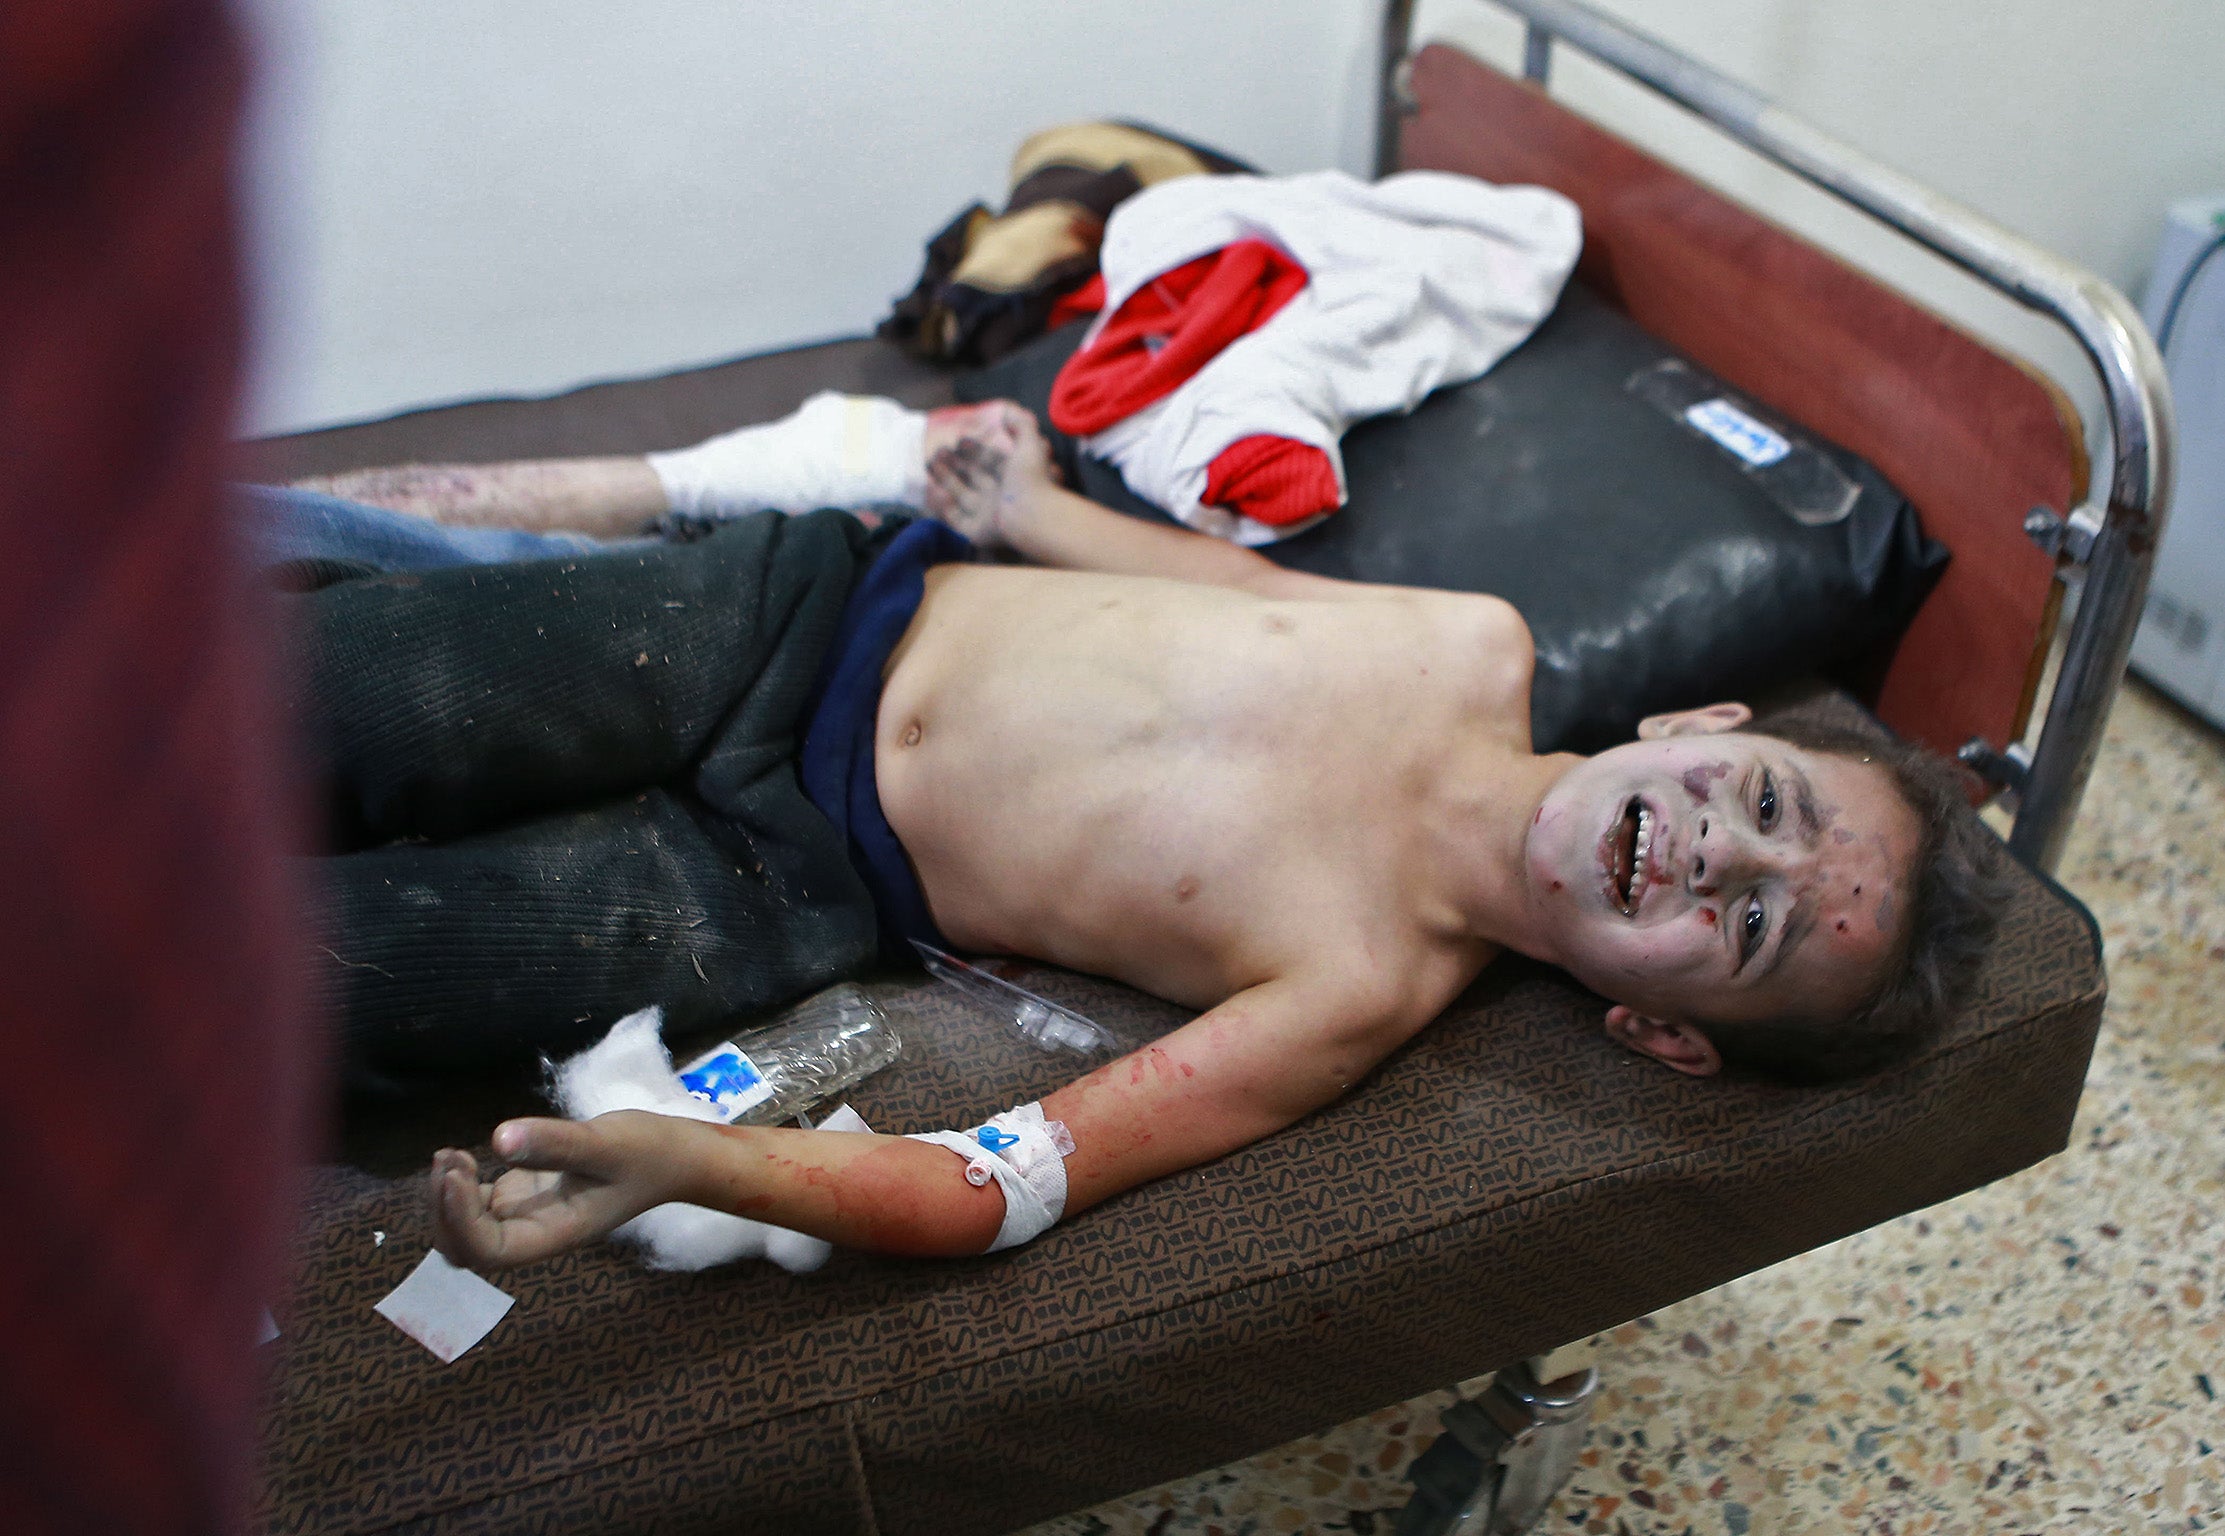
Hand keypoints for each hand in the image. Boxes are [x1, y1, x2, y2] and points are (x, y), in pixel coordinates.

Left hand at [427, 1110, 688, 1271]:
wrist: (674, 1156)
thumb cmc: (647, 1153)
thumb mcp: (604, 1143)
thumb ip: (554, 1143)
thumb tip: (499, 1138)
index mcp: (554, 1235)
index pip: (488, 1250)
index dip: (460, 1220)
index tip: (457, 1172)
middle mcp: (534, 1233)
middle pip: (465, 1249)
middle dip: (444, 1211)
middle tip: (449, 1158)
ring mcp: (526, 1215)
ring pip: (464, 1230)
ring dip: (445, 1200)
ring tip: (450, 1155)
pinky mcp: (525, 1195)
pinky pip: (477, 1206)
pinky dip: (459, 1188)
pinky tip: (462, 1157)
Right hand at [923, 401, 1059, 547]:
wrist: (1029, 515)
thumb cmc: (1029, 478)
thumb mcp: (1029, 443)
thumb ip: (1021, 424)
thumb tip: (1009, 412)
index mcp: (1012, 476)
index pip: (991, 461)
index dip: (975, 450)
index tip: (959, 440)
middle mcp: (999, 495)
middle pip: (974, 477)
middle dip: (956, 464)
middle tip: (937, 451)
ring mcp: (987, 514)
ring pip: (962, 495)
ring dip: (946, 479)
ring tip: (929, 464)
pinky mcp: (976, 531)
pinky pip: (957, 519)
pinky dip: (946, 508)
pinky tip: (934, 493)